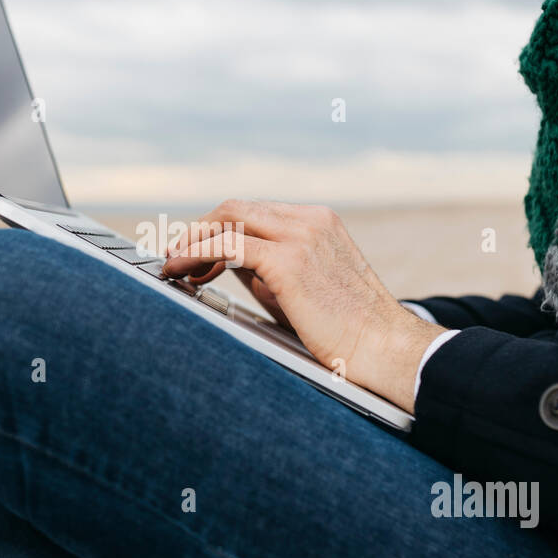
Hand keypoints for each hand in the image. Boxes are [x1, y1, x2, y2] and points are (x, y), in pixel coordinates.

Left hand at [162, 200, 446, 412]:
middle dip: (199, 231)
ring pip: (227, 220)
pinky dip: (197, 254)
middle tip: (176, 259)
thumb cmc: (347, 330)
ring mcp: (300, 236)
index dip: (217, 230)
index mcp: (318, 221)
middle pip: (235, 209)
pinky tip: (183, 271)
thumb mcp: (306, 286)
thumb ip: (269, 267)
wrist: (384, 348)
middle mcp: (309, 220)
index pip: (253, 211)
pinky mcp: (288, 261)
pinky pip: (228, 245)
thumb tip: (225, 263)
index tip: (196, 256)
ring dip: (193, 242)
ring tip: (173, 267)